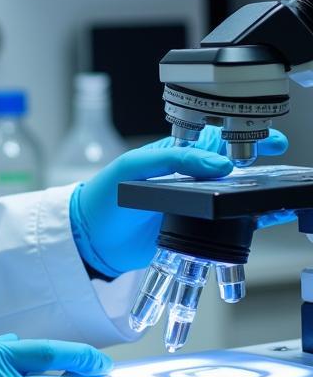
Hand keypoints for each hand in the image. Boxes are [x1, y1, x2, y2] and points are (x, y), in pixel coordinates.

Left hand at [71, 126, 288, 277]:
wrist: (93, 241)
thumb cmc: (104, 198)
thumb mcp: (133, 168)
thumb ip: (172, 160)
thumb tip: (218, 164)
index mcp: (172, 157)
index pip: (212, 140)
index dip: (240, 135)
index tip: (266, 137)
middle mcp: (187, 179)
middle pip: (231, 165)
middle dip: (260, 158)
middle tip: (282, 154)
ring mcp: (193, 205)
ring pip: (235, 194)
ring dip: (259, 189)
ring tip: (284, 188)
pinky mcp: (196, 231)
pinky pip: (230, 223)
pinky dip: (251, 219)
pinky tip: (268, 216)